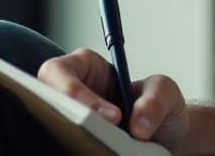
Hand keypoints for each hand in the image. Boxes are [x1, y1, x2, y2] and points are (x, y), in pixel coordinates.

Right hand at [38, 48, 189, 151]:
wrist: (167, 136)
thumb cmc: (159, 105)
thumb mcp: (165, 92)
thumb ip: (155, 99)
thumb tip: (137, 125)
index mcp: (84, 68)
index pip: (60, 72)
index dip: (75, 92)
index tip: (111, 116)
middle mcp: (71, 94)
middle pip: (46, 102)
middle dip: (66, 117)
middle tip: (98, 134)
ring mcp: (70, 121)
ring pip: (54, 128)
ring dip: (72, 138)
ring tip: (103, 148)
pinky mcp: (75, 141)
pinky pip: (67, 145)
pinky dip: (81, 149)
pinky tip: (102, 153)